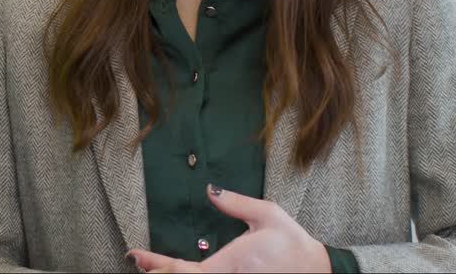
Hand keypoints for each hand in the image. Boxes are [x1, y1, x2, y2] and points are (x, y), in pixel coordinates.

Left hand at [127, 184, 331, 272]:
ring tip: (152, 269)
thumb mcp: (268, 215)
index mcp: (232, 263)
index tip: (136, 254)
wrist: (319, 271)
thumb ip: (236, 204)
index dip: (155, 264)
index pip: (183, 270)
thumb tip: (210, 190)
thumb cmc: (294, 244)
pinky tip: (176, 273)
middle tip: (139, 263)